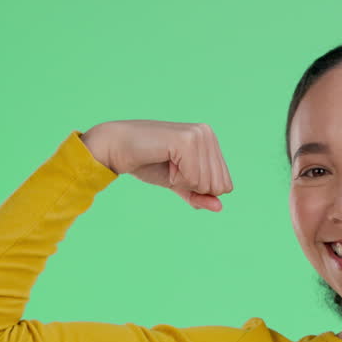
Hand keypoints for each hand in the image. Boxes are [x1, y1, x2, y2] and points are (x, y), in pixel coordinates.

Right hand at [81, 120, 233, 211]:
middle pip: (218, 186)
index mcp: (211, 140)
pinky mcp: (186, 140)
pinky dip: (176, 179)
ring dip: (182, 181)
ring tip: (166, 163)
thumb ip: (200, 196)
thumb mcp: (180, 184)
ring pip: (206, 184)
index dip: (199, 189)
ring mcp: (199, 135)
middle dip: (192, 186)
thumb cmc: (147, 163)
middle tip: (170, 168)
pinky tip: (164, 161)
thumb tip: (220, 208)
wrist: (117, 148)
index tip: (178, 172)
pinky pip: (193, 179)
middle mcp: (208, 133)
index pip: (225, 185)